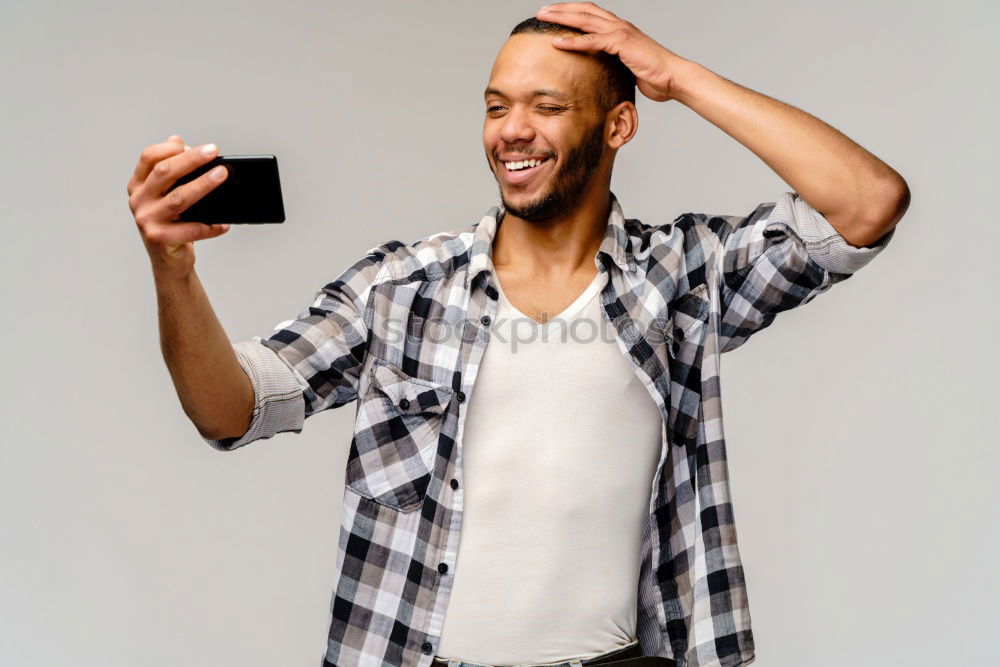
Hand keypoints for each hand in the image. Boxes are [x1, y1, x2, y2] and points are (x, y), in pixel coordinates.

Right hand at [126, 135, 229, 280]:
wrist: (168, 261)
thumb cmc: (172, 224)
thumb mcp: (167, 195)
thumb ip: (171, 172)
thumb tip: (181, 143)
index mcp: (138, 185)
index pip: (149, 157)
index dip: (171, 147)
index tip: (196, 145)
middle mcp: (139, 200)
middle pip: (164, 172)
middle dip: (191, 159)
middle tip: (214, 151)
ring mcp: (147, 220)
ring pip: (178, 198)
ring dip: (203, 184)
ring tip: (222, 175)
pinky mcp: (159, 238)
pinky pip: (190, 229)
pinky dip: (211, 226)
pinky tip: (224, 224)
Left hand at [536, 2, 689, 101]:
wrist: (673, 78)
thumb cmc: (654, 76)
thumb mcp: (628, 67)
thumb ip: (614, 63)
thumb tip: (602, 72)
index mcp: (620, 29)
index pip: (591, 13)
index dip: (571, 11)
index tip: (553, 14)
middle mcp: (619, 26)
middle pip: (584, 10)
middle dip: (561, 9)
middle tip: (541, 11)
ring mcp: (620, 32)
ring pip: (584, 20)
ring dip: (561, 17)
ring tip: (543, 17)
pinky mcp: (621, 44)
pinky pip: (592, 41)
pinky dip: (573, 41)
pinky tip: (557, 42)